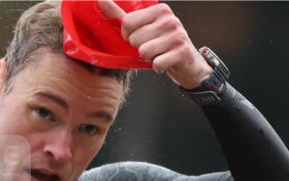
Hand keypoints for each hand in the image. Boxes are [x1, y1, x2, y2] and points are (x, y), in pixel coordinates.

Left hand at [97, 0, 212, 87]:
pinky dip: (158, 67)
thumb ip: (120, 15)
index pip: (127, 23)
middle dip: (139, 48)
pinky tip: (165, 62)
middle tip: (151, 47)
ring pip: (144, 52)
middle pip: (134, 39)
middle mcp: (170, 19)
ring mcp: (177, 35)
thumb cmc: (160, 43)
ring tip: (158, 54)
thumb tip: (100, 0)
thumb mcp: (141, 26)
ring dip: (148, 58)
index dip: (127, 36)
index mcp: (159, 10)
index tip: (138, 37)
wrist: (187, 62)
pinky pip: (156, 63)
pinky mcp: (181, 52)